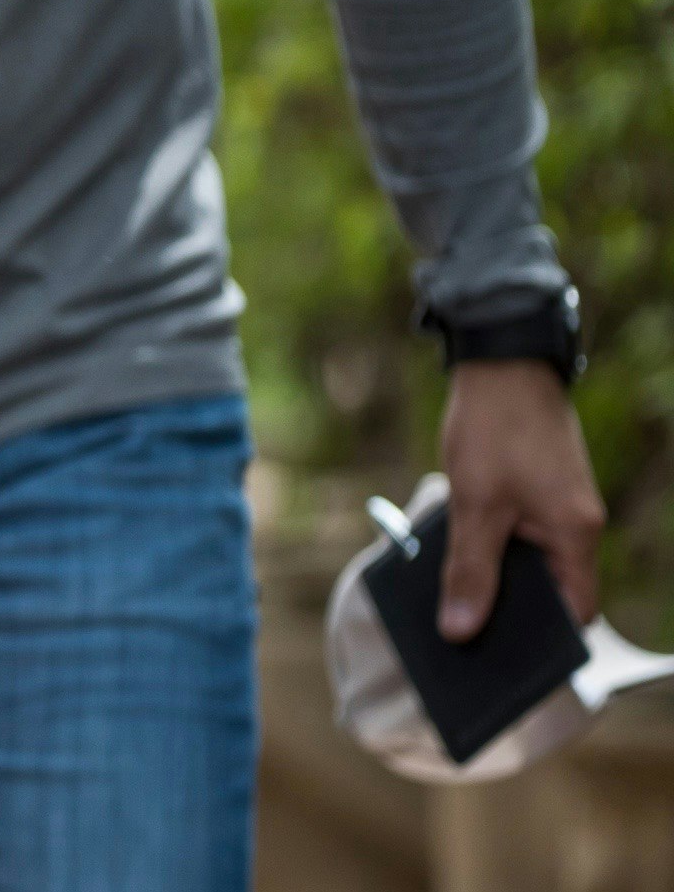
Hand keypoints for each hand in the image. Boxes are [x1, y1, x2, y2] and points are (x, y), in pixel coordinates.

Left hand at [438, 357, 602, 639]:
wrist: (502, 361)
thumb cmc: (495, 429)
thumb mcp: (474, 505)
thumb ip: (469, 570)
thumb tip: (462, 631)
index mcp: (575, 536)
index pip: (577, 612)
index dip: (545, 640)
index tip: (503, 662)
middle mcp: (575, 527)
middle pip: (550, 592)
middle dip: (510, 614)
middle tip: (460, 641)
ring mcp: (557, 508)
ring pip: (528, 563)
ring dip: (493, 579)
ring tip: (447, 606)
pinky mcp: (536, 491)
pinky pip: (516, 536)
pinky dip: (490, 550)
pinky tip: (450, 561)